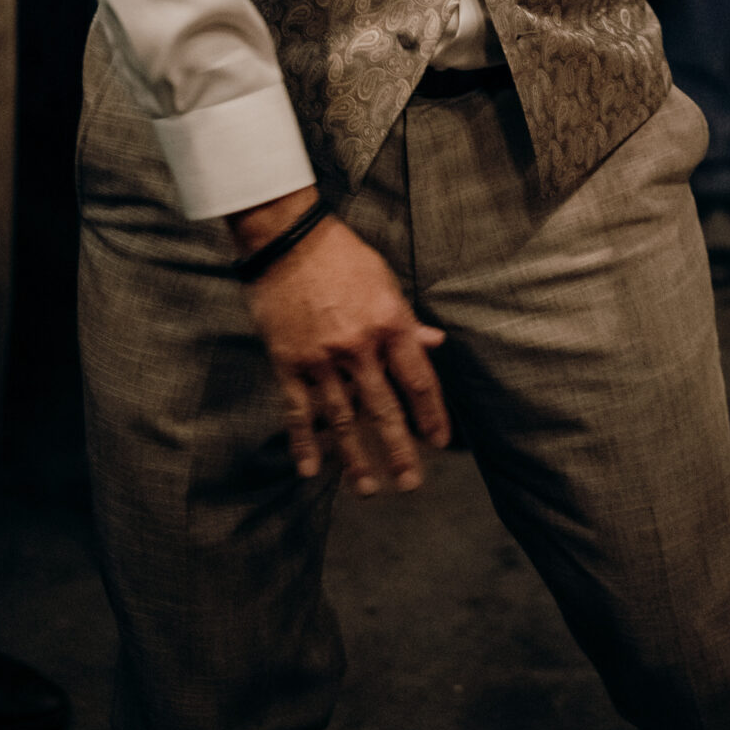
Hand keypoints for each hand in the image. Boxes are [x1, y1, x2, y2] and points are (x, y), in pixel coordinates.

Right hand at [234, 192, 450, 495]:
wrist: (289, 241)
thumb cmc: (343, 257)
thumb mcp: (385, 282)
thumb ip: (407, 321)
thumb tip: (435, 344)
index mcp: (389, 324)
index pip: (418, 381)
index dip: (432, 415)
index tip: (440, 442)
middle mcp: (359, 347)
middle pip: (384, 409)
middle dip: (400, 451)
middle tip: (410, 484)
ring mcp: (322, 359)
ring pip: (342, 419)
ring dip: (356, 458)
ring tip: (368, 488)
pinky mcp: (289, 363)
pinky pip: (298, 412)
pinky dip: (304, 443)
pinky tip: (310, 470)